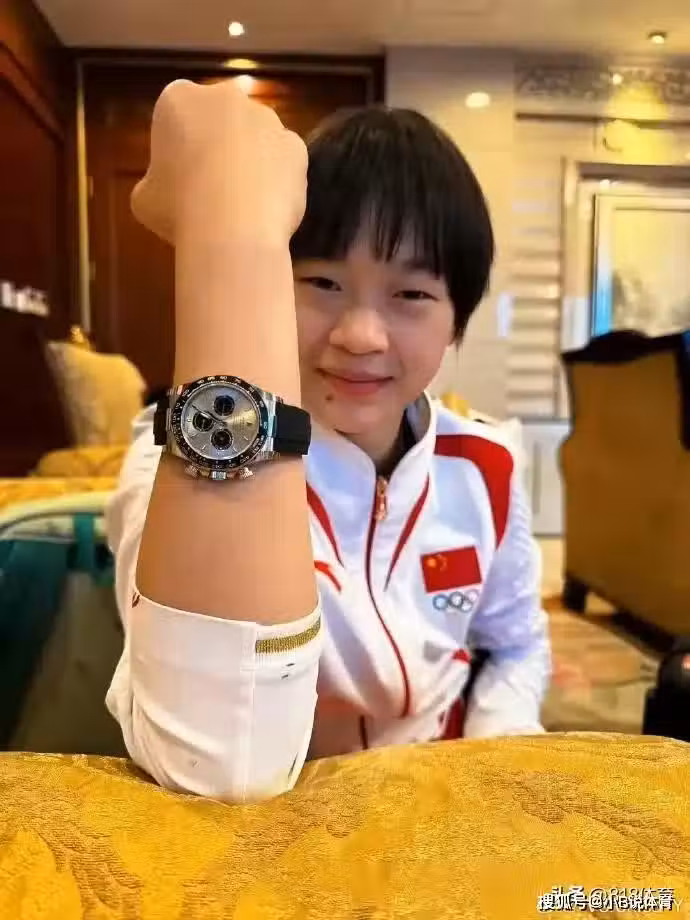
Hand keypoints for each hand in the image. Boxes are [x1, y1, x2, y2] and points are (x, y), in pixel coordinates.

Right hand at [131, 79, 307, 248]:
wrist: (234, 229)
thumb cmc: (178, 209)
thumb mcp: (144, 200)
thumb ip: (154, 182)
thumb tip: (164, 189)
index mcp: (178, 99)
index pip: (176, 116)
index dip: (177, 149)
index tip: (179, 179)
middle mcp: (226, 97)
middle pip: (219, 121)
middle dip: (216, 147)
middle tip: (210, 190)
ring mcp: (266, 119)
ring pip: (254, 138)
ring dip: (249, 161)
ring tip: (242, 204)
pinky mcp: (296, 145)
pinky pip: (282, 161)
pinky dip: (277, 179)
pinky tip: (265, 207)